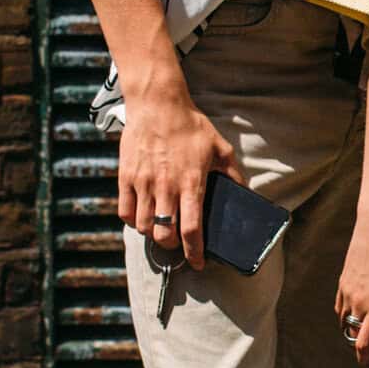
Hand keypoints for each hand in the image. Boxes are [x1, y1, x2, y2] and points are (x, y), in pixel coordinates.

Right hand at [117, 76, 242, 270]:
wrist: (158, 104)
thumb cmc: (190, 126)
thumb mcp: (220, 147)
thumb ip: (232, 174)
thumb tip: (243, 193)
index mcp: (192, 182)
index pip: (192, 229)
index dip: (194, 253)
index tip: (198, 263)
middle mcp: (166, 187)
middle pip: (164, 235)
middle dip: (173, 246)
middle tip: (178, 242)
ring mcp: (143, 182)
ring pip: (144, 227)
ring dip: (153, 234)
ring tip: (161, 228)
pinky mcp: (126, 176)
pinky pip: (125, 212)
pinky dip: (133, 221)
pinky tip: (143, 216)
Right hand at [336, 213, 368, 367]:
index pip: (365, 341)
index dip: (364, 357)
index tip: (367, 363)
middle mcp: (360, 302)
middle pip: (351, 334)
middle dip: (357, 345)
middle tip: (366, 349)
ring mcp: (349, 291)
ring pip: (343, 320)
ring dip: (350, 330)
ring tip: (359, 332)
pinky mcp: (344, 281)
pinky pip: (340, 305)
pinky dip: (345, 313)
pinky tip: (352, 311)